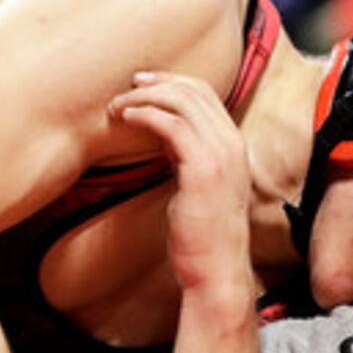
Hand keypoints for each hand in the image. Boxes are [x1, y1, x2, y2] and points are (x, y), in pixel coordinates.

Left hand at [110, 71, 255, 306]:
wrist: (216, 270)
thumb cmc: (202, 235)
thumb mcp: (195, 185)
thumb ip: (186, 155)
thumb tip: (162, 132)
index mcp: (234, 146)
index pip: (207, 95)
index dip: (173, 83)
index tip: (143, 85)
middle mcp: (233, 144)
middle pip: (196, 90)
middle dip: (157, 82)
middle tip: (127, 88)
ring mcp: (222, 155)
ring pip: (183, 101)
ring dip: (145, 97)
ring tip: (119, 105)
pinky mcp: (203, 168)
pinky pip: (172, 124)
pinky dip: (146, 114)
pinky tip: (127, 118)